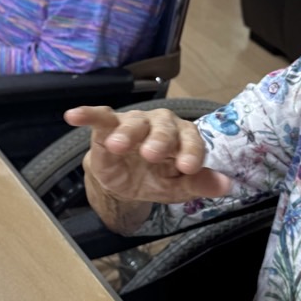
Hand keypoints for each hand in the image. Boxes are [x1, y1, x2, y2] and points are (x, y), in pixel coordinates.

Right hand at [64, 105, 232, 204]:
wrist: (126, 180)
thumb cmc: (156, 177)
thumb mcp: (178, 186)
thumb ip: (199, 183)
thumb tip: (227, 185)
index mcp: (183, 137)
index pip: (191, 141)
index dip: (191, 152)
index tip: (189, 167)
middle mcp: (160, 124)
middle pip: (163, 128)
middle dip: (158, 140)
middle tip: (152, 155)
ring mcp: (134, 123)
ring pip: (132, 123)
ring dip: (126, 133)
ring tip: (118, 146)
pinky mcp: (108, 126)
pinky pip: (99, 117)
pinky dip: (87, 114)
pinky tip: (74, 115)